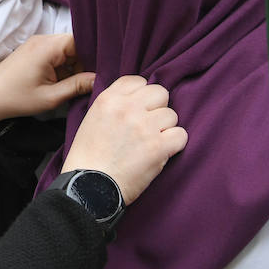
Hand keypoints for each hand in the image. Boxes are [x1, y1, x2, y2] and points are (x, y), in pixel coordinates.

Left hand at [0, 34, 94, 126]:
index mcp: (47, 47)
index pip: (80, 41)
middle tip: (88, 82)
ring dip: (72, 67)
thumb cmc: (16, 98)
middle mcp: (43, 40)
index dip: (93, 55)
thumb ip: (77, 86)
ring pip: (66, 51)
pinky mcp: (33, 52)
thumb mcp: (50, 97)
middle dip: (83, 63)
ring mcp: (37, 44)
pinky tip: (62, 83)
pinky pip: (55, 55)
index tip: (102, 71)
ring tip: (74, 86)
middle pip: (74, 46)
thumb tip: (99, 79)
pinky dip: (62, 67)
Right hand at [62, 76, 186, 203]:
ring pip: (172, 116)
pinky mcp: (158, 147)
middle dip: (157, 109)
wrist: (88, 187)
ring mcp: (144, 126)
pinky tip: (161, 153)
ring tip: (149, 144)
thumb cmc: (88, 158)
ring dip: (164, 130)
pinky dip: (174, 145)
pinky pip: (181, 135)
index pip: (138, 81)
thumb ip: (114, 105)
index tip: (139, 109)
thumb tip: (138, 99)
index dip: (142, 95)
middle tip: (148, 126)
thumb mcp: (92, 119)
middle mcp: (127, 108)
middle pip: (160, 93)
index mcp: (108, 99)